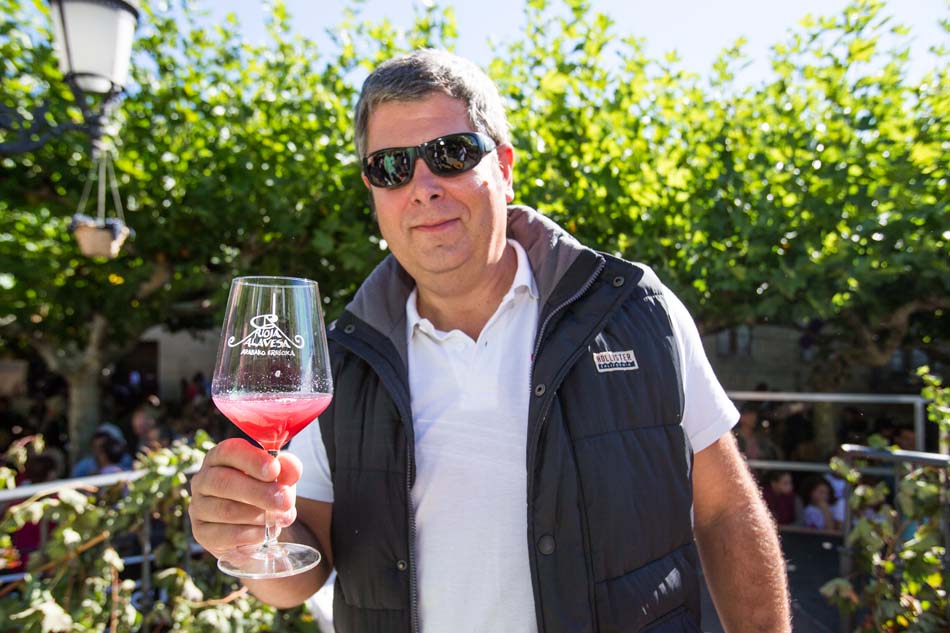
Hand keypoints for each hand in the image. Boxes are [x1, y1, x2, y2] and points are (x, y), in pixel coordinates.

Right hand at [189, 438, 300, 558]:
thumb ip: (287, 469)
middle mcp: (203, 479)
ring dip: (259, 515)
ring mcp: (199, 507)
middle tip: (285, 501)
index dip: (252, 459)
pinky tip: (265, 532)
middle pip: (224, 482)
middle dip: (259, 492)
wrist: (255, 526)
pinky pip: (225, 534)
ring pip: (227, 510)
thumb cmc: (265, 491)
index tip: (274, 470)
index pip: (228, 451)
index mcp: (220, 457)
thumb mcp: (280, 477)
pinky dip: (251, 534)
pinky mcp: (201, 533)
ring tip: (280, 518)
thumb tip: (291, 469)